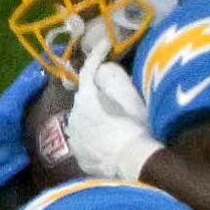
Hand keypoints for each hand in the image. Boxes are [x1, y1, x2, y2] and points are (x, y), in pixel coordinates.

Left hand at [64, 59, 164, 183]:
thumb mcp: (131, 99)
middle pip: (85, 98)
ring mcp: (75, 138)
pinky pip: (86, 142)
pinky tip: (109, 145)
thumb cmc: (135, 128)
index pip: (88, 70)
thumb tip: (106, 71)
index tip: (105, 44)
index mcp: (86, 97)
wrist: (134, 165)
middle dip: (97, 95)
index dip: (96, 53)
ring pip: (84, 121)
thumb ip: (114, 82)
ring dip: (95, 119)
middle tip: (115, 97)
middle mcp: (74, 115)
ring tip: (113, 125)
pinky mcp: (79, 157)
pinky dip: (95, 140)